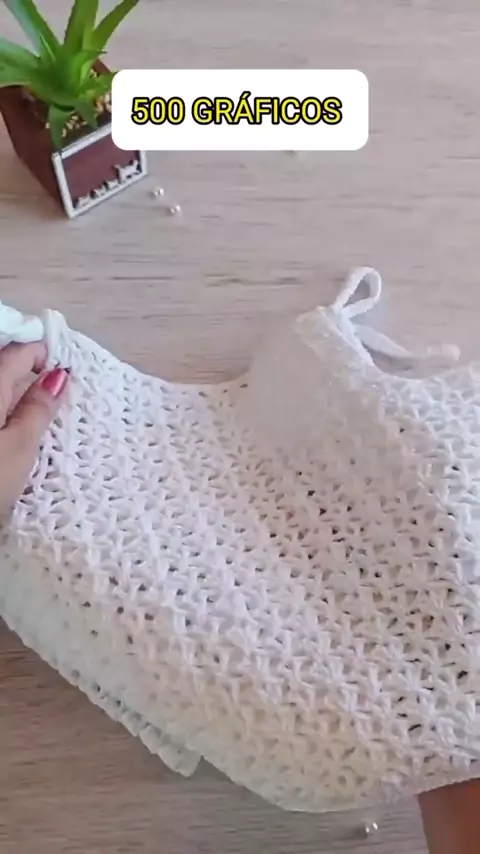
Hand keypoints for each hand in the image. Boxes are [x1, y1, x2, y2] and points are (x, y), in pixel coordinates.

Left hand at [0, 342, 68, 516]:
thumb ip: (40, 407)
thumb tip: (60, 375)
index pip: (21, 350)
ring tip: (28, 415)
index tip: (63, 375)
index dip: (45, 354)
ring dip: (9, 389)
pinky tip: (5, 428)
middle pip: (2, 361)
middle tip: (49, 395)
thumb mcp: (20, 447)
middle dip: (25, 368)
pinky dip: (0, 406)